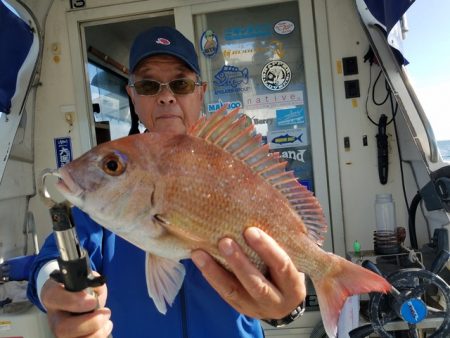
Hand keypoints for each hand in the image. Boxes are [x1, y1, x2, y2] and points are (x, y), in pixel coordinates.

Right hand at [41, 273, 112, 337]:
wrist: (73, 298)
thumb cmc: (79, 288)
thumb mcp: (85, 279)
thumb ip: (92, 282)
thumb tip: (97, 290)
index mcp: (53, 294)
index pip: (54, 297)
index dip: (73, 301)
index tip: (92, 301)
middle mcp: (53, 316)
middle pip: (62, 328)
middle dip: (89, 323)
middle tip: (105, 313)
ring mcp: (59, 331)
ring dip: (95, 334)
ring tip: (107, 321)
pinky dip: (97, 337)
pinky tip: (105, 327)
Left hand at [191, 227, 305, 318]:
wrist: (285, 301)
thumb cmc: (286, 269)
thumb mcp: (293, 259)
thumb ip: (280, 243)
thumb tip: (257, 210)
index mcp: (293, 285)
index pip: (282, 265)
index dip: (266, 249)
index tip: (250, 230)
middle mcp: (277, 301)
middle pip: (257, 284)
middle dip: (239, 262)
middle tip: (224, 241)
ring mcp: (257, 309)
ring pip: (234, 292)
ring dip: (215, 271)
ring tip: (199, 253)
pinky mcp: (241, 310)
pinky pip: (224, 294)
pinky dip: (211, 277)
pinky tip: (200, 262)